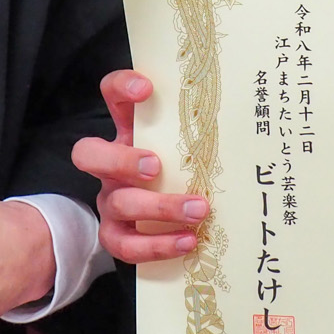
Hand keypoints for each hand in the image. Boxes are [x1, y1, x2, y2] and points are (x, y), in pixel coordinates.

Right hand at [70, 70, 208, 262]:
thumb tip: (243, 119)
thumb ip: (199, 133)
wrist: (158, 220)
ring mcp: (109, 201)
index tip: (146, 89)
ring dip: (160, 207)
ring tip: (199, 210)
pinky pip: (126, 245)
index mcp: (127, 133)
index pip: (111, 96)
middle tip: (156, 166)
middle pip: (90, 154)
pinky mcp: (115, 235)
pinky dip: (158, 245)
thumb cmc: (180, 172)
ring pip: (119, 203)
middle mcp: (110, 166)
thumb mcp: (184, 148)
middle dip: (122, 160)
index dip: (121, 88)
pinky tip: (188, 241)